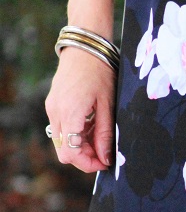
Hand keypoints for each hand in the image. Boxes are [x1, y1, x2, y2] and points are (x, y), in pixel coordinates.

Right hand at [45, 46, 116, 172]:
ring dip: (80, 145)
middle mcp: (56, 113)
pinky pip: (61, 128)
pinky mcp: (53, 104)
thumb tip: (105, 158)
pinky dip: (75, 133)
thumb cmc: (101, 72)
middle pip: (64, 151)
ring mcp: (52, 108)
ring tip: (100, 136)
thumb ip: (105, 133)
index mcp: (70, 113)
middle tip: (104, 153)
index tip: (105, 163)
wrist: (85, 48)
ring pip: (62, 141)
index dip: (88, 164)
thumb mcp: (108, 104)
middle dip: (84, 157)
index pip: (71, 154)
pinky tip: (91, 125)